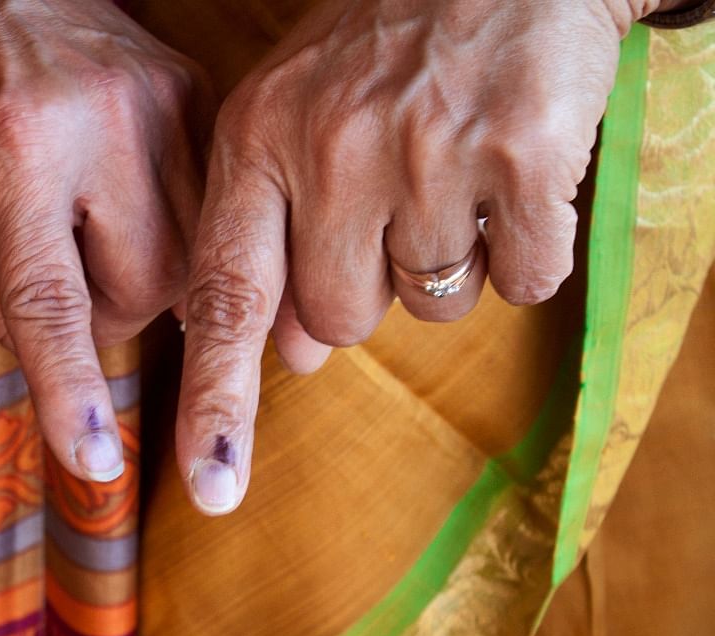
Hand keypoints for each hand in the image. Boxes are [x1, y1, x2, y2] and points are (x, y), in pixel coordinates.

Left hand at [0, 0, 207, 481]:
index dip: (69, 390)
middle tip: (64, 271)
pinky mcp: (200, 93)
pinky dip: (178, 234)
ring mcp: (165, 102)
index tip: (91, 465)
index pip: (49, 299)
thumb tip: (64, 365)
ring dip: (145, 276)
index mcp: (12, 151)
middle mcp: (102, 123)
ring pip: (195, 260)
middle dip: (105, 313)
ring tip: (96, 227)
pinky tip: (133, 202)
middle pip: (143, 291)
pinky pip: (216, 210)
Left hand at [175, 0, 661, 514]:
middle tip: (388, 206)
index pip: (226, 297)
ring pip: (430, 306)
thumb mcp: (292, 121)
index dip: (216, 397)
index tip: (210, 483)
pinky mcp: (523, 154)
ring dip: (446, 266)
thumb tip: (287, 356)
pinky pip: (522, 280)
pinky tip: (511, 179)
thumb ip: (270, 237)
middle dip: (365, 291)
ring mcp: (428, 150)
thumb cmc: (382, 53)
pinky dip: (524, 251)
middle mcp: (331, 147)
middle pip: (337, 323)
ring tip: (448, 176)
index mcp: (257, 140)